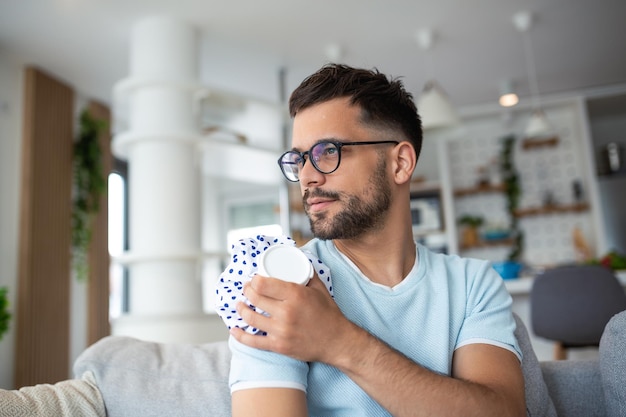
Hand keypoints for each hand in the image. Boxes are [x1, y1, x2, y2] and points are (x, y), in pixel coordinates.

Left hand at [230, 273, 353, 362]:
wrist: (337, 342)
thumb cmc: (329, 314)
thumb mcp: (320, 289)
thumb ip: (307, 274)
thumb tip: (297, 260)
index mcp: (295, 295)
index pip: (263, 284)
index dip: (254, 280)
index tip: (253, 279)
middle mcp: (286, 312)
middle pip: (255, 298)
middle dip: (246, 291)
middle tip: (246, 289)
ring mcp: (281, 331)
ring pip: (251, 317)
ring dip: (241, 309)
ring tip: (240, 304)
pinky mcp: (279, 346)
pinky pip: (253, 341)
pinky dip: (240, 335)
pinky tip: (234, 329)